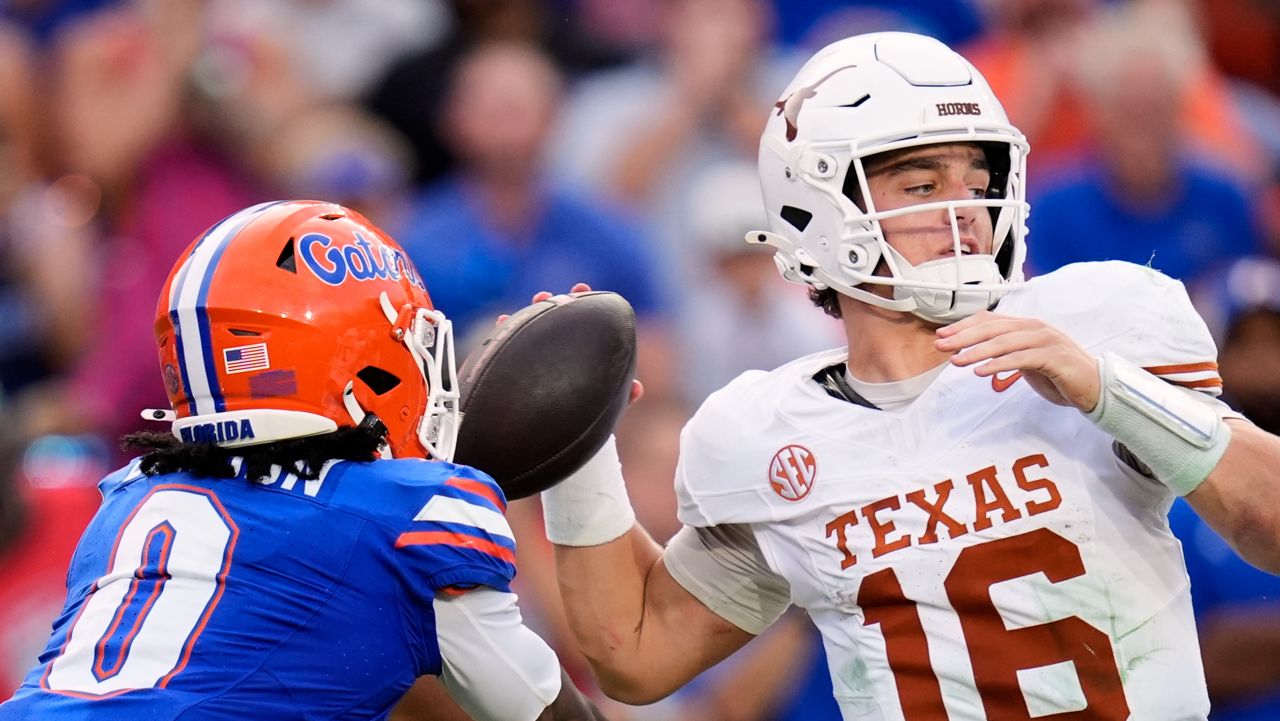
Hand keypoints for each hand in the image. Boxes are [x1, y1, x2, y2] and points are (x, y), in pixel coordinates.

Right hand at [498, 283, 644, 405]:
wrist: (560, 435)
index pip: (582, 320)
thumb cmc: (586, 417)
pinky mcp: (516, 366)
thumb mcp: (604, 405)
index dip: (582, 301)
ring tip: (528, 306)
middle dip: (550, 302)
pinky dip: (505, 331)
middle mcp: (558, 349)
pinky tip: (503, 320)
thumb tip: (638, 389)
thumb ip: (622, 396)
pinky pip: (509, 345)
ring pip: (531, 328)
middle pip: (554, 319)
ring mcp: (536, 356)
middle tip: (545, 295)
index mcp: (580, 350)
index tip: (580, 288)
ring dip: (529, 313)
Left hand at [935, 311, 1099, 410]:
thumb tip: (974, 352)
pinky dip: (999, 364)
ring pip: (1004, 342)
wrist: (1093, 387)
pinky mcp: (1054, 357)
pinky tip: (981, 371)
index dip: (964, 326)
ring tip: (957, 360)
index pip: (990, 320)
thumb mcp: (1025, 360)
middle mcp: (1035, 328)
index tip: (942, 335)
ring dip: (977, 351)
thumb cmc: (1058, 374)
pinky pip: (1021, 358)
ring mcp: (1046, 341)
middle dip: (964, 336)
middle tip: (941, 345)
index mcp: (1026, 326)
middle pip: (993, 328)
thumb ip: (1005, 352)